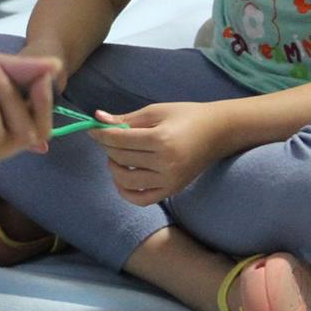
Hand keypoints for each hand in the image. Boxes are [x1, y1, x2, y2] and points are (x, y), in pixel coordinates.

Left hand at [88, 101, 227, 204]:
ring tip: (116, 156)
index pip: (119, 140)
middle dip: (107, 147)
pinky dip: (126, 191)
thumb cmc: (187, 116)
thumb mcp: (156, 111)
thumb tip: (98, 119)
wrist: (218, 133)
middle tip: (106, 138)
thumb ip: (127, 118)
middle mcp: (165, 164)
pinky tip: (122, 177)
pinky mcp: (172, 191)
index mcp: (161, 140)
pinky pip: (141, 199)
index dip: (101, 135)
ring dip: (113, 167)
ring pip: (126, 180)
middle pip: (121, 158)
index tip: (93, 130)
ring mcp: (169, 181)